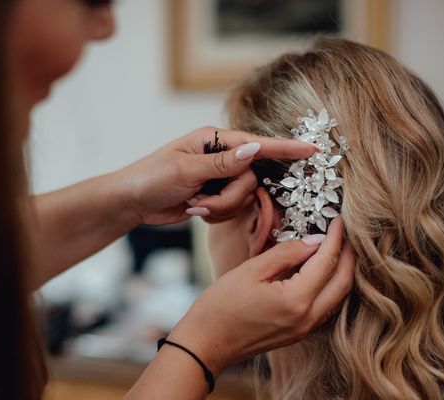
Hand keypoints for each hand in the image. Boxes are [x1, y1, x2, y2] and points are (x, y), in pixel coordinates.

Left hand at [117, 126, 317, 224]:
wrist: (132, 202)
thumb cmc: (151, 178)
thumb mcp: (185, 170)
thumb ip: (222, 163)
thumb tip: (255, 149)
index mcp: (213, 140)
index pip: (256, 144)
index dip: (284, 149)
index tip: (311, 150)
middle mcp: (221, 156)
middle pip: (250, 179)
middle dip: (229, 197)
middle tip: (200, 202)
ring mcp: (220, 177)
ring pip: (242, 197)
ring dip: (219, 208)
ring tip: (194, 206)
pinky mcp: (216, 196)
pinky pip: (231, 209)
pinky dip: (214, 214)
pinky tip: (194, 211)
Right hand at [169, 216, 354, 375]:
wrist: (205, 345)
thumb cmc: (220, 306)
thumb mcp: (251, 270)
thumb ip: (286, 253)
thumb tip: (314, 241)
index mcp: (295, 300)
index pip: (327, 262)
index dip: (335, 238)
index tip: (338, 219)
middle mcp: (307, 318)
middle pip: (343, 282)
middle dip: (347, 254)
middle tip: (343, 231)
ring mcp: (305, 330)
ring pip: (338, 296)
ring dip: (342, 271)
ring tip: (335, 248)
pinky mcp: (299, 334)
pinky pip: (326, 307)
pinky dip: (330, 286)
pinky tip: (321, 272)